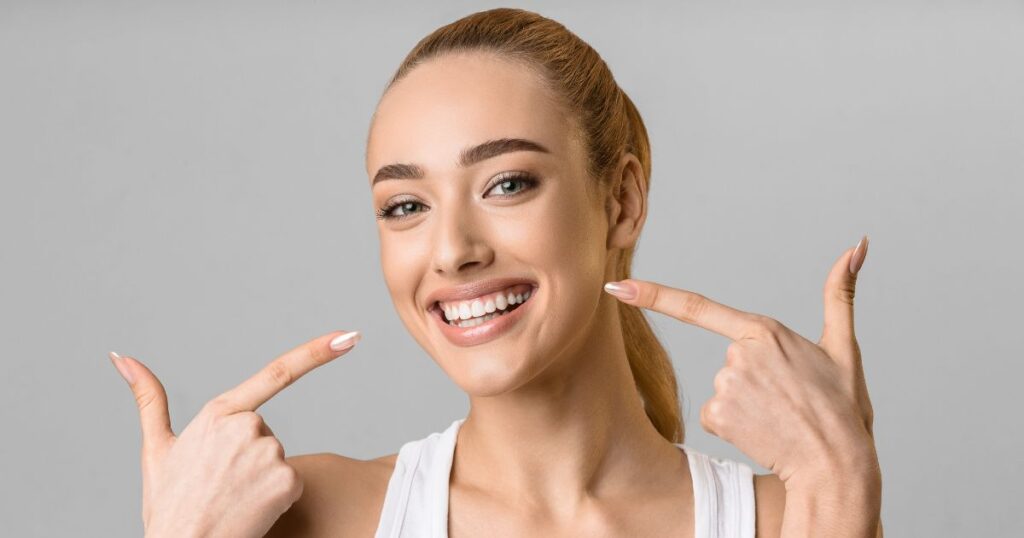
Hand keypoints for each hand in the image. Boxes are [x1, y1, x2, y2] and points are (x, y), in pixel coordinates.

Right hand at [108, 330, 360, 536]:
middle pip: (265, 433)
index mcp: (219, 412)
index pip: (277, 372)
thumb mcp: (156, 448)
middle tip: (220, 484)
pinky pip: (290, 483)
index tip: (349, 336)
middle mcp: (248, 426)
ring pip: (276, 459)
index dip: (317, 352)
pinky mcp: (287, 481)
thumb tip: (122, 356)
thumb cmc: (168, 504)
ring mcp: (270, 454)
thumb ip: (148, 398)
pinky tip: (249, 510)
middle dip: (248, 455)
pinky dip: (275, 498)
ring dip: (260, 478)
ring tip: (230, 498)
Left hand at [604, 238, 876, 486]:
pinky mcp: (716, 414)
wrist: (837, 465)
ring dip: (747, 404)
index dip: (652, 294)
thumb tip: (856, 246)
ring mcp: (725, 384)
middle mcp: (738, 354)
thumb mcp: (845, 348)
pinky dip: (735, 425)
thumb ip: (841, 294)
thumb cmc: (842, 410)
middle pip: (729, 361)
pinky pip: (715, 415)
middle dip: (754, 379)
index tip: (616, 286)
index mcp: (765, 331)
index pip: (697, 306)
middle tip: (789, 399)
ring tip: (779, 416)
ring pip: (722, 389)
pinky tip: (762, 431)